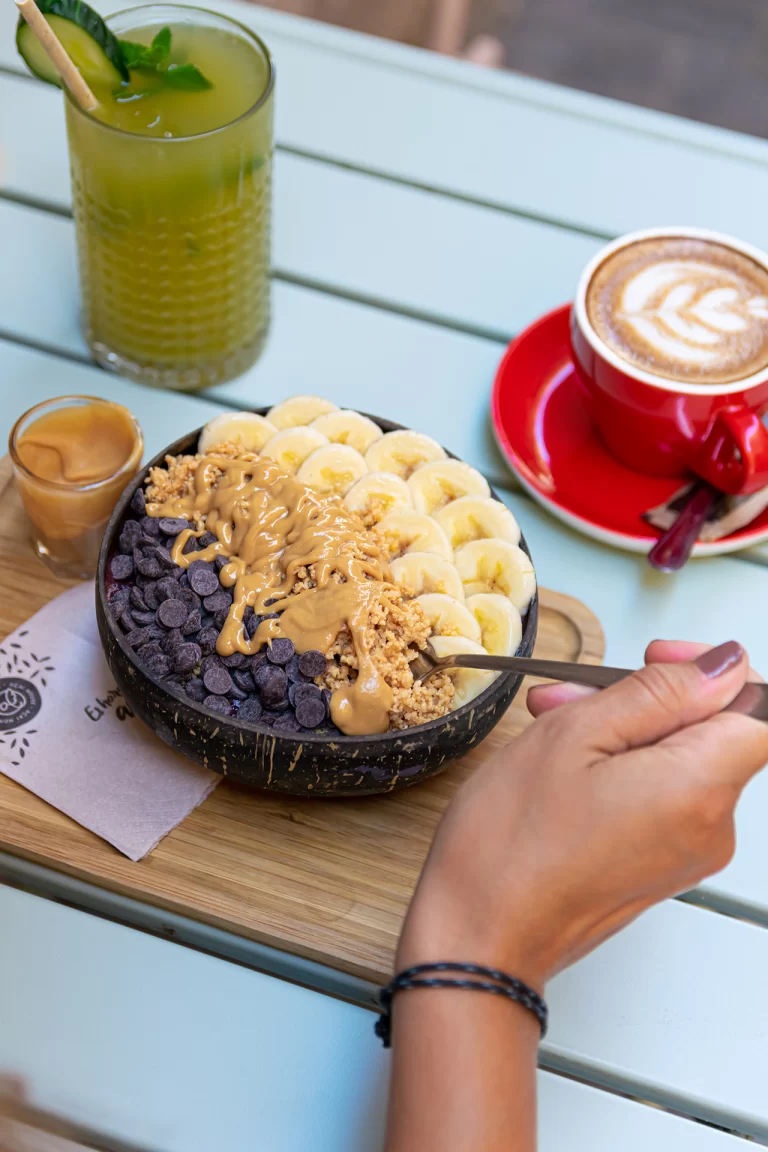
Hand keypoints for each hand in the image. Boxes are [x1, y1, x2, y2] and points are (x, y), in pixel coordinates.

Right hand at [397, 641, 767, 990]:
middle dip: (649, 699)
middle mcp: (711, 828)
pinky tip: (564, 764)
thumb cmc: (511, 845)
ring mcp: (689, 853)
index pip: (761, 709)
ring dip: (622, 730)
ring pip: (679, 760)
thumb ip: (658, 692)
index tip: (662, 660)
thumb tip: (720, 665)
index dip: (716, 672)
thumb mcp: (574, 735)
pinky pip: (661, 795)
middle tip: (578, 695)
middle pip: (712, 732)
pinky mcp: (663, 866)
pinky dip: (619, 767)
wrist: (480, 936)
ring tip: (554, 726)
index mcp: (700, 789)